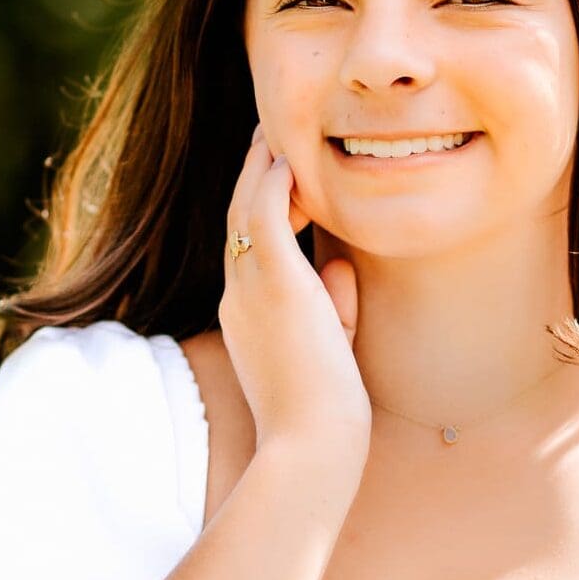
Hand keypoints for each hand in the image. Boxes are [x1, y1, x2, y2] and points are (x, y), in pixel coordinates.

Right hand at [218, 125, 371, 461]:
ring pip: (245, 212)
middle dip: (253, 179)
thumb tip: (340, 265)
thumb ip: (334, 306)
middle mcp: (238, 298)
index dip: (258, 212)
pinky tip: (287, 160)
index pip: (247, 251)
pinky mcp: (273, 286)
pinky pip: (263, 218)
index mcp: (246, 317)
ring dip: (260, 171)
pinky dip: (273, 185)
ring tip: (274, 134)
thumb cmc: (323, 413)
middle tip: (267, 139)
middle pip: (238, 222)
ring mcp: (249, 291)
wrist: (309, 445)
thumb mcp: (331, 349)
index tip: (275, 181)